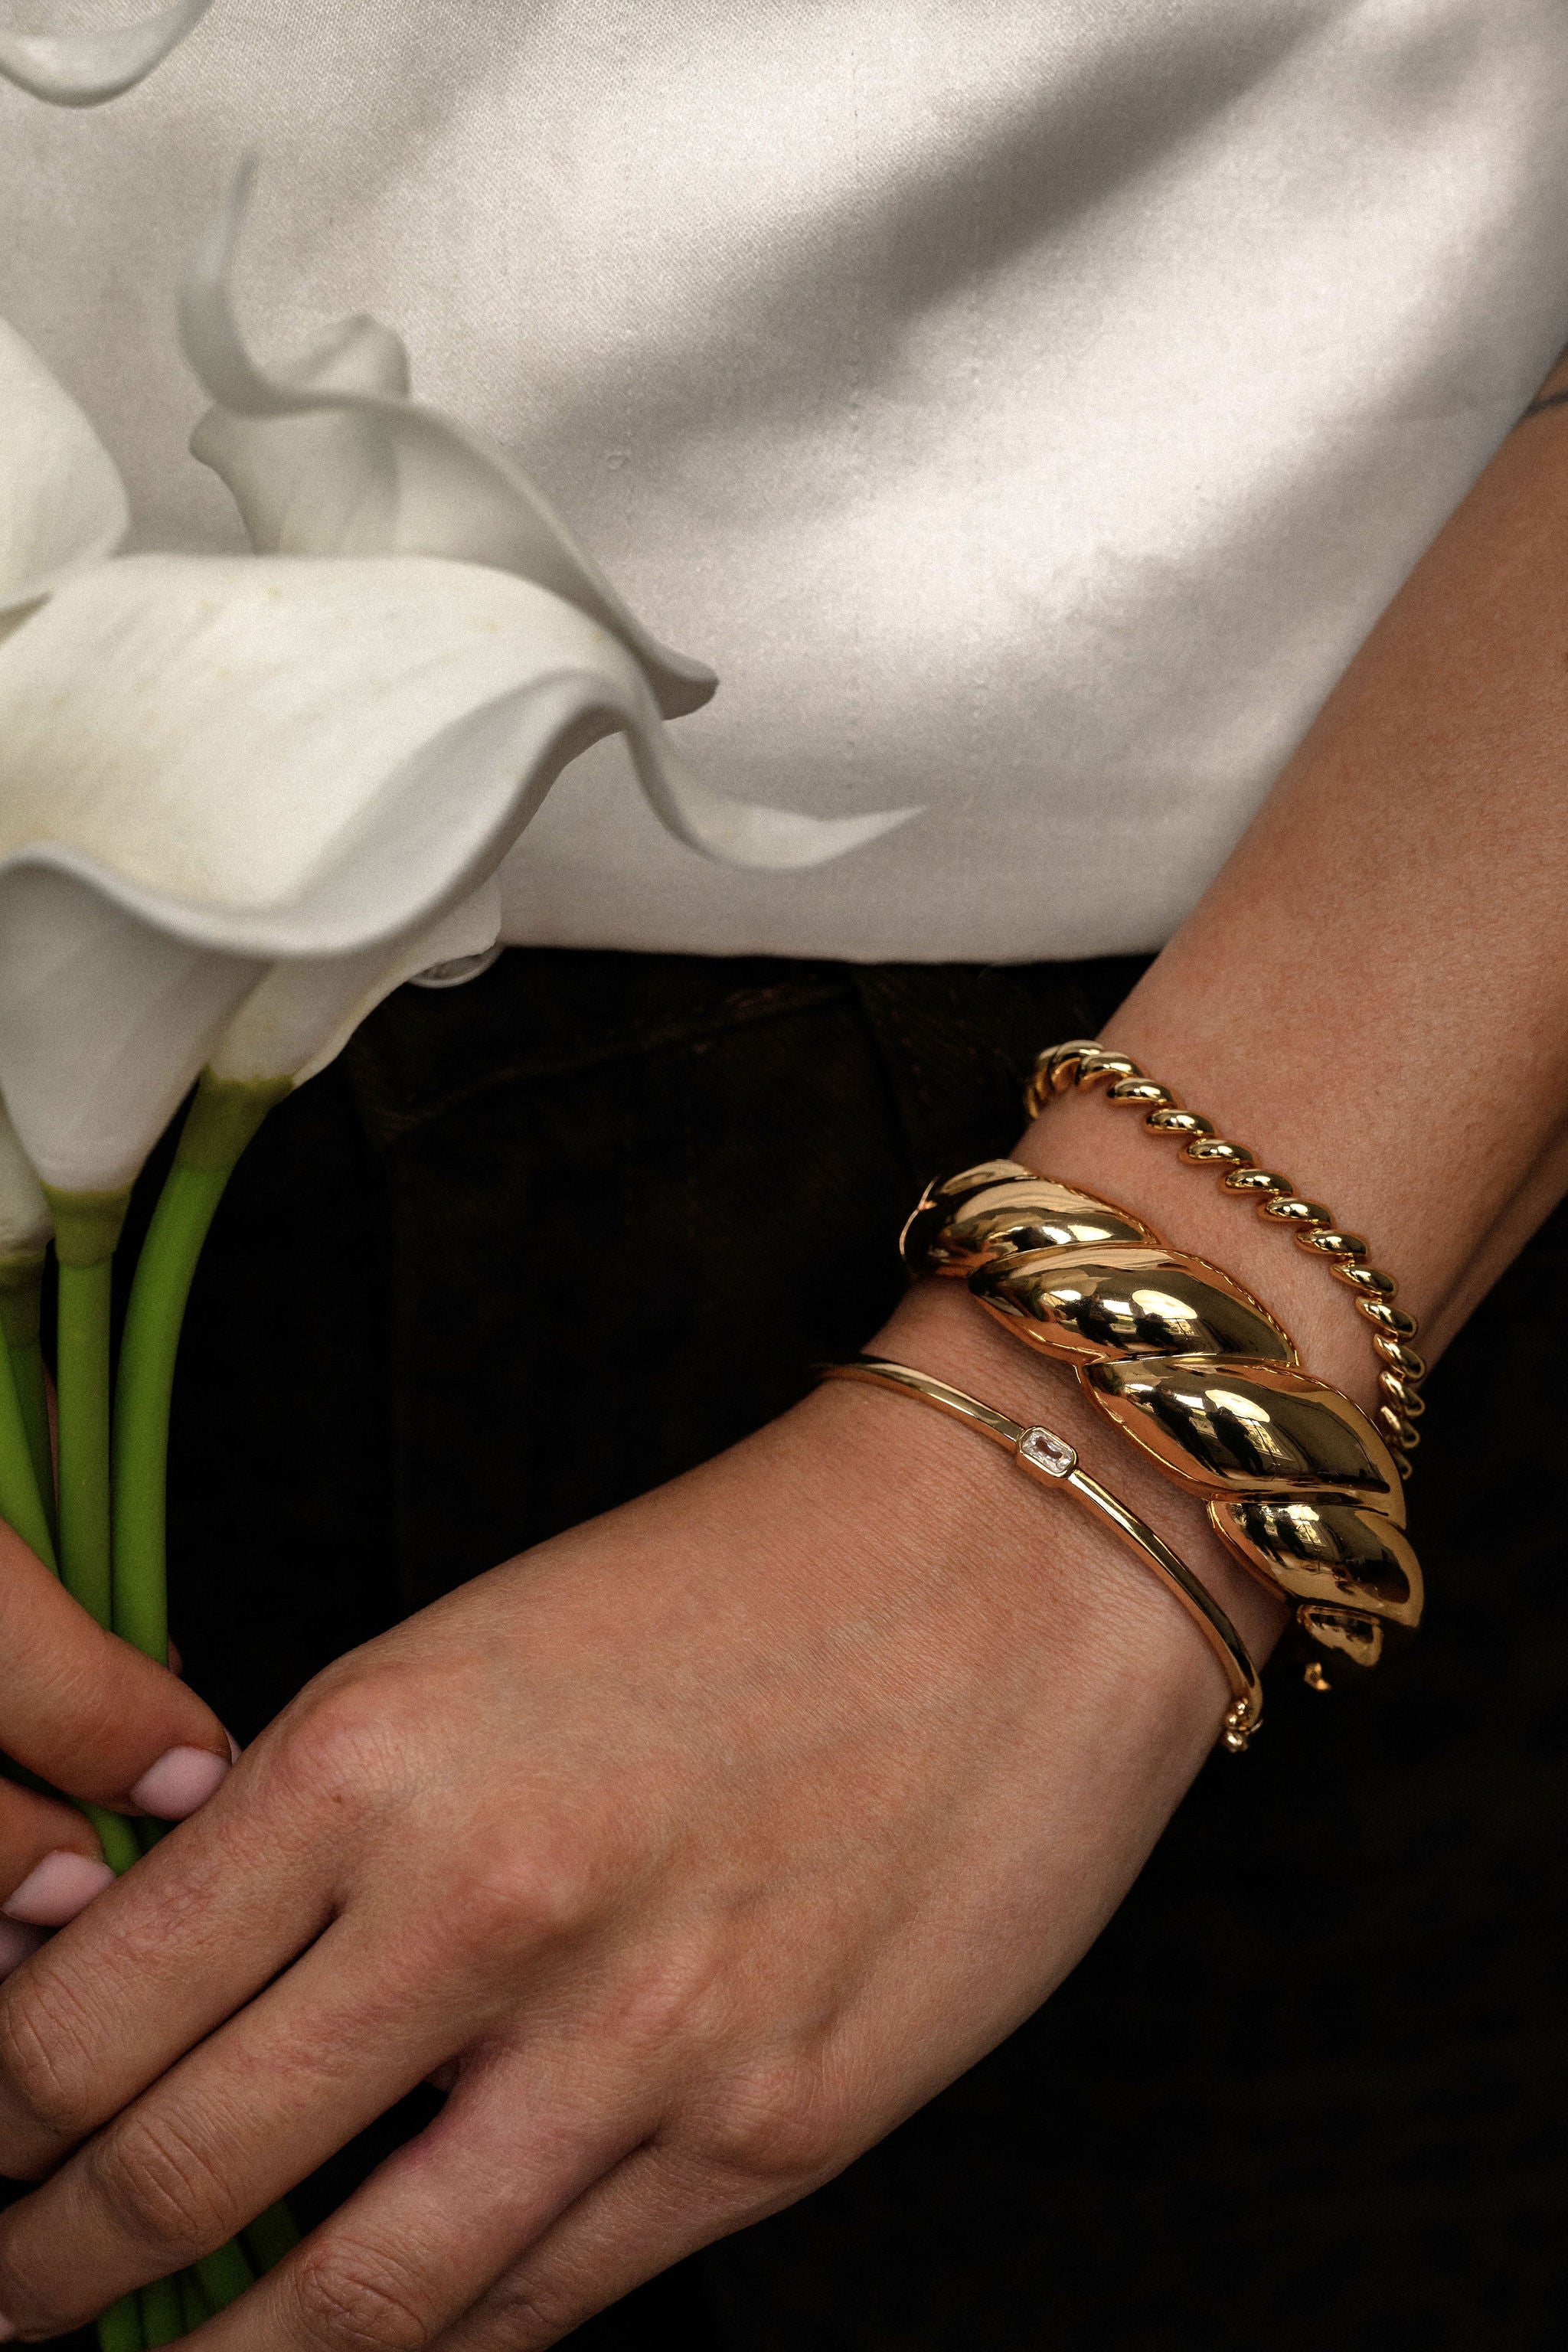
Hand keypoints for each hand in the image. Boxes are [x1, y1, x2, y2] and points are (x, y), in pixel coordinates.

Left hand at [0, 1284, 1275, 2346]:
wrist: (1015, 1563)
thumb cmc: (743, 1578)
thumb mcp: (477, 1651)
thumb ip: (328, 1828)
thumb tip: (178, 1987)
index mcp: (376, 1755)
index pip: (89, 2016)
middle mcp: (485, 1914)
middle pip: (178, 2184)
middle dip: (49, 2274)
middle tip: (11, 2295)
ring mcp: (636, 2049)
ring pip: (354, 2307)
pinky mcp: (770, 2138)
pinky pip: (544, 2305)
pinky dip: (432, 2345)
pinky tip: (380, 2340)